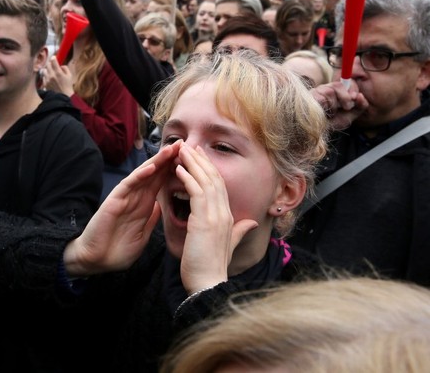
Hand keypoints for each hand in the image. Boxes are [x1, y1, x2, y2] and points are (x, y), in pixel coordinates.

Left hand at [43, 56, 75, 96]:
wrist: (63, 96)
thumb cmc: (68, 86)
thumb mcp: (70, 76)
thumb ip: (65, 68)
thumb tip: (60, 66)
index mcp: (58, 72)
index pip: (53, 61)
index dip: (53, 58)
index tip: (54, 58)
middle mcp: (51, 75)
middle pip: (48, 65)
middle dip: (50, 63)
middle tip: (53, 65)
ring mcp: (47, 80)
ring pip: (44, 70)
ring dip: (47, 69)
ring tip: (50, 71)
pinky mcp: (45, 84)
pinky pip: (43, 77)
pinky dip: (46, 76)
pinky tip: (49, 78)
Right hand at [63, 141, 181, 275]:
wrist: (96, 261)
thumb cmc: (117, 250)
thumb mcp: (141, 234)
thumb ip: (150, 219)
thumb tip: (160, 206)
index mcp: (143, 205)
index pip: (161, 182)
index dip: (175, 169)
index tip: (191, 159)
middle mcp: (135, 197)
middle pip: (154, 174)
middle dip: (169, 159)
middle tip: (184, 144)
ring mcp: (124, 198)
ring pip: (143, 175)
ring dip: (157, 162)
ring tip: (171, 149)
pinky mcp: (114, 201)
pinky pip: (128, 185)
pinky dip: (139, 176)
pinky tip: (151, 167)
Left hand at [176, 145, 257, 293]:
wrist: (208, 284)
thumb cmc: (211, 267)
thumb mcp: (228, 245)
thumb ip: (239, 232)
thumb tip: (251, 222)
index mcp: (229, 218)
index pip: (219, 187)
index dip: (210, 170)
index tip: (200, 157)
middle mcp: (224, 213)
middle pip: (214, 179)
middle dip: (201, 160)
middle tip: (190, 146)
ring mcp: (216, 216)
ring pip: (205, 181)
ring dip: (193, 164)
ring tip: (182, 150)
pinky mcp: (204, 220)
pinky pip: (196, 192)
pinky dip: (188, 178)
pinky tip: (179, 168)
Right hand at [310, 80, 368, 130]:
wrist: (317, 132)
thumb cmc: (332, 123)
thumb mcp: (350, 115)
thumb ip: (360, 106)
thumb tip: (360, 95)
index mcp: (335, 91)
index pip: (345, 81)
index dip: (352, 88)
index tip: (355, 98)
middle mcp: (325, 89)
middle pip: (338, 84)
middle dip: (345, 97)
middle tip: (346, 108)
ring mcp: (315, 92)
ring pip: (329, 92)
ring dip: (333, 105)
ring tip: (330, 113)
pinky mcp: (308, 98)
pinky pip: (321, 99)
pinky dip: (325, 108)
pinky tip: (322, 113)